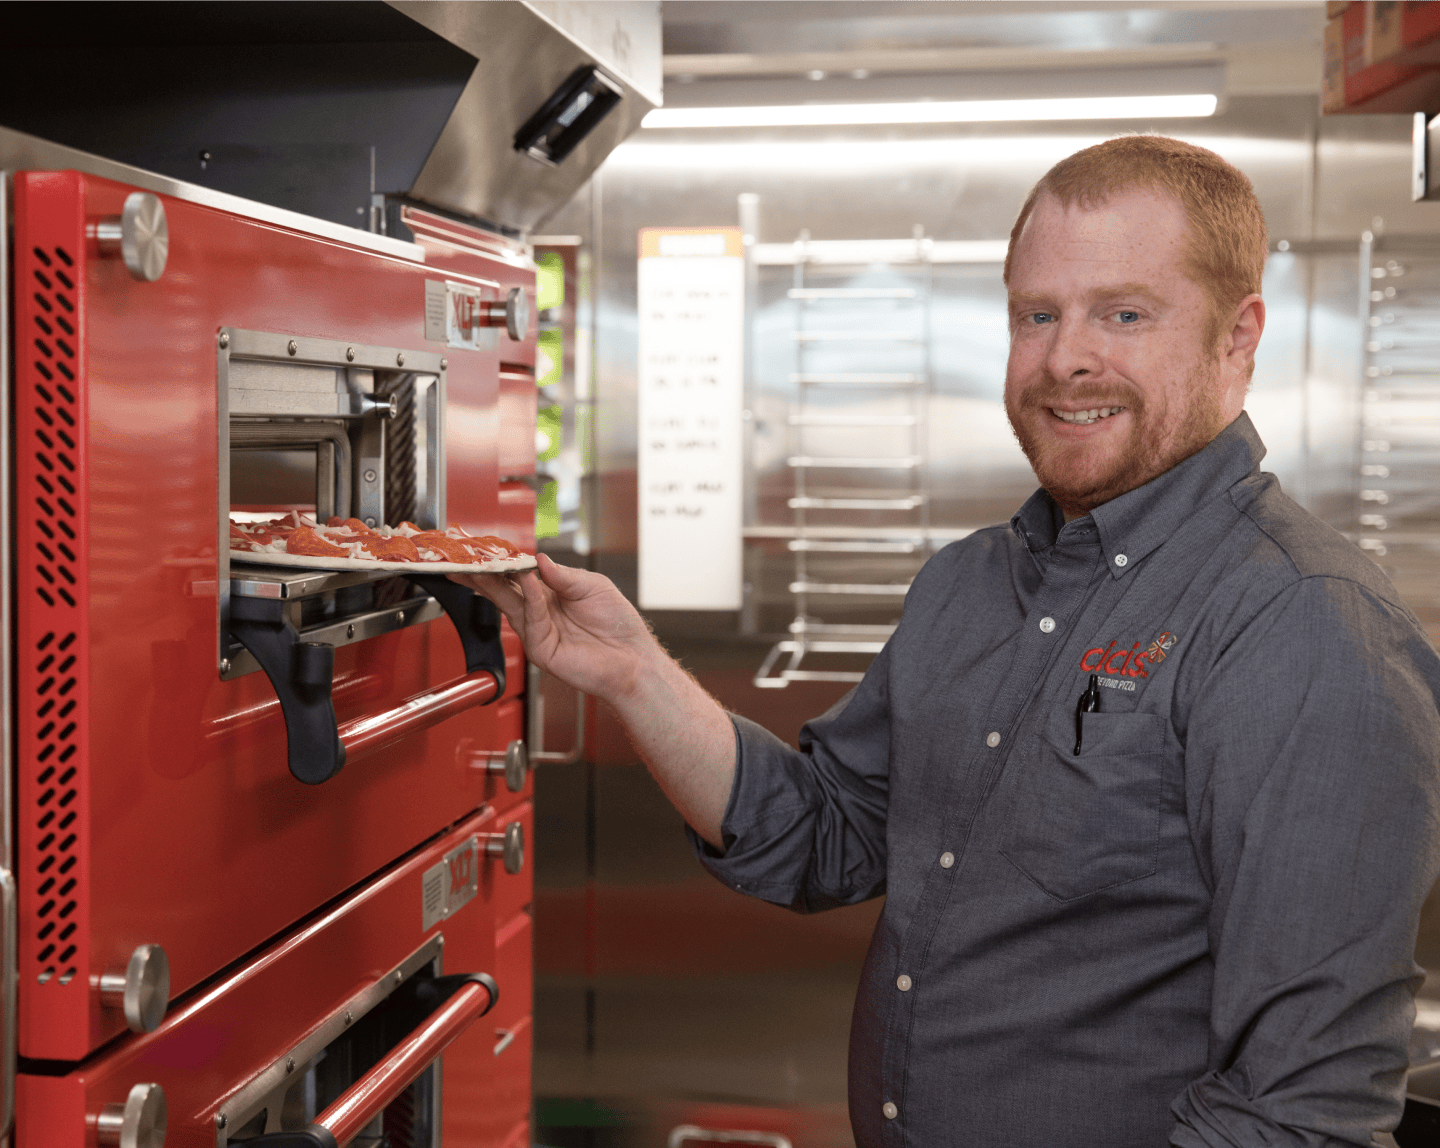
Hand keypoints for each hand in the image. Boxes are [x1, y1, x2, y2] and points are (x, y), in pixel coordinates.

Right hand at [452, 554, 657, 703]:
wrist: (632, 659)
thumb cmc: (618, 625)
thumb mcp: (593, 586)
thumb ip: (564, 574)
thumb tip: (538, 559)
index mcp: (551, 595)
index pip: (519, 577)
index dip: (503, 564)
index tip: (486, 549)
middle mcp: (540, 613)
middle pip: (504, 590)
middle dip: (483, 574)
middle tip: (465, 559)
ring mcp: (538, 632)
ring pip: (509, 603)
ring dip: (496, 582)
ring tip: (486, 564)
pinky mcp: (541, 648)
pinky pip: (532, 617)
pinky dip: (530, 597)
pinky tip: (527, 580)